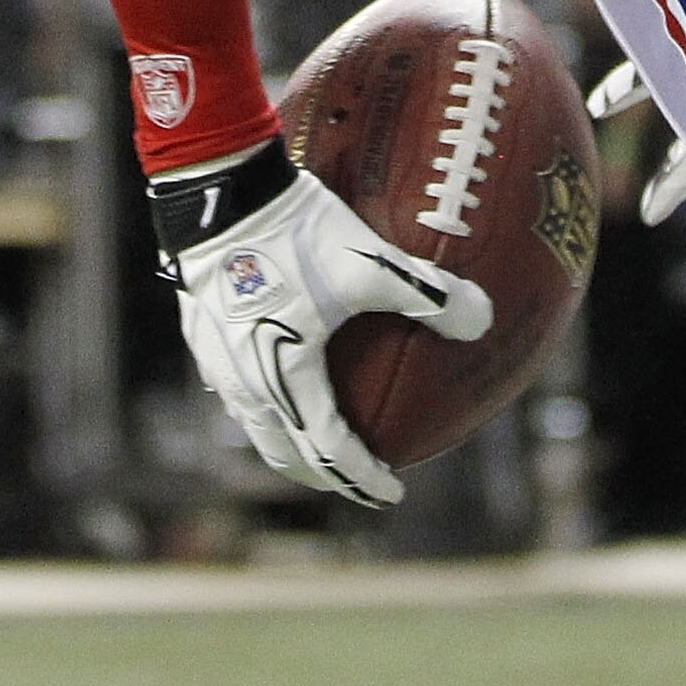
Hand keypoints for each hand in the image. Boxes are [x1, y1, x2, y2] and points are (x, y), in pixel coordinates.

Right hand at [149, 139, 490, 502]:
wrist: (220, 193)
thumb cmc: (296, 233)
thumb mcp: (372, 264)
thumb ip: (430, 294)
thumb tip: (483, 320)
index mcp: (286, 380)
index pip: (328, 452)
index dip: (363, 478)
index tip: (393, 492)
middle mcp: (245, 384)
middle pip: (284, 453)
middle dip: (323, 473)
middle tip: (357, 475)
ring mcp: (217, 362)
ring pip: (255, 423)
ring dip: (290, 440)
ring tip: (319, 434)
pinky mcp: (202, 334)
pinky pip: (235, 388)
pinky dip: (266, 401)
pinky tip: (281, 374)